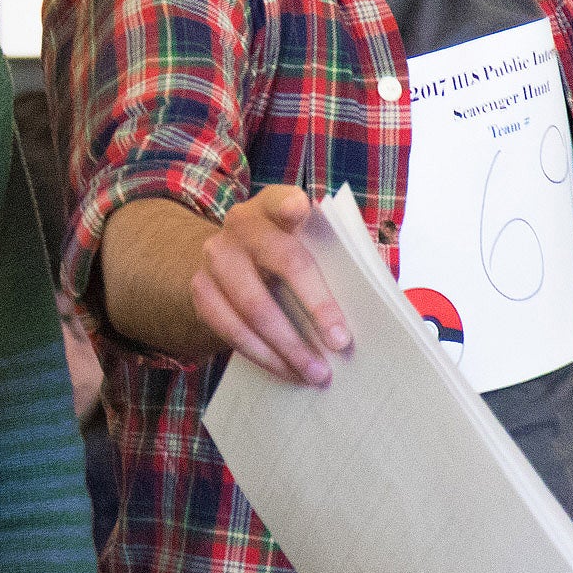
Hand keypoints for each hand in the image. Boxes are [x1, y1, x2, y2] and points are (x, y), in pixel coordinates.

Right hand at [188, 186, 350, 386]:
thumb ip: (329, 256)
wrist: (227, 263)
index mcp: (272, 205)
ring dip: (289, 346)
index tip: (301, 210)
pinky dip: (264, 356)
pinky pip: (232, 330)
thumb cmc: (283, 255)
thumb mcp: (302, 242)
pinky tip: (287, 371)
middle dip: (314, 304)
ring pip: (254, 307)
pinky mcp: (201, 291)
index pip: (282, 200)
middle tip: (340, 342)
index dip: (290, 205)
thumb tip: (371, 304)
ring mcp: (216, 258)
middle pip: (279, 261)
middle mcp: (241, 225)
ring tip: (317, 373)